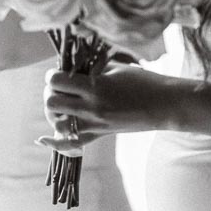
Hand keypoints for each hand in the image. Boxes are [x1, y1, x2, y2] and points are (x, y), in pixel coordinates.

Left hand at [37, 64, 180, 152]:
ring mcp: (95, 124)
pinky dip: (56, 143)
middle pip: (51, 102)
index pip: (56, 81)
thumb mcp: (115, 68)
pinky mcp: (100, 135)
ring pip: (56, 123)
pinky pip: (71, 145)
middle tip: (60, 88)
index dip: (53, 75)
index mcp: (95, 87)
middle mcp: (92, 108)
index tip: (59, 73)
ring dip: (54, 112)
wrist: (165, 105)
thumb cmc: (143, 81)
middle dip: (51, 92)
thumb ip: (89, 67)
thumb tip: (68, 66)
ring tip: (62, 104)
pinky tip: (45, 139)